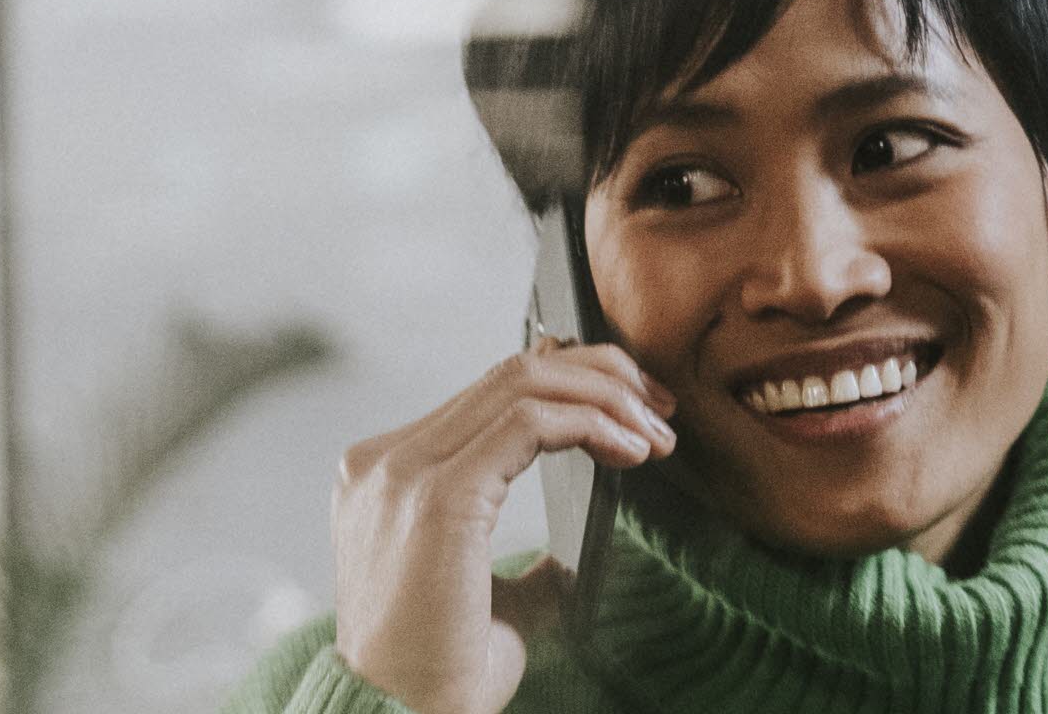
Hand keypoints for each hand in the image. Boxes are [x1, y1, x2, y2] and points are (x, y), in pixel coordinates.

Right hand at [330, 342, 674, 713]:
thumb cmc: (443, 674)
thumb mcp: (489, 600)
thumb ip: (520, 562)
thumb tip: (570, 553)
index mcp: (387, 475)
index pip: (488, 392)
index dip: (571, 382)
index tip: (634, 409)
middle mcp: (386, 462)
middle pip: (509, 372)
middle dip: (602, 377)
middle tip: (661, 408)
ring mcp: (405, 472)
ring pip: (523, 382)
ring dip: (608, 399)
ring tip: (656, 434)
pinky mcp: (440, 496)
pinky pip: (530, 422)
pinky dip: (593, 424)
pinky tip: (631, 451)